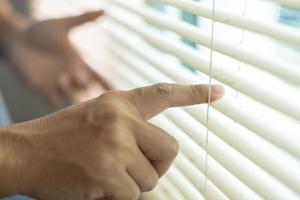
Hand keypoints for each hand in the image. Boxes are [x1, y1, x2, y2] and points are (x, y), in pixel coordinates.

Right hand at [0, 83, 223, 199]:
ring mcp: (116, 145)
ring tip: (101, 173)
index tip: (219, 92)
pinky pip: (132, 194)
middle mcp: (122, 119)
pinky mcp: (109, 172)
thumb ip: (127, 125)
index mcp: (120, 103)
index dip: (194, 93)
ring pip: (150, 178)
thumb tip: (156, 149)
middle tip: (130, 168)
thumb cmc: (61, 136)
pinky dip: (116, 196)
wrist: (24, 151)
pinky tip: (94, 183)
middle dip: (155, 166)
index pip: (164, 93)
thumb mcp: (97, 116)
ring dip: (129, 183)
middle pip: (169, 151)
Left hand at [2, 11, 111, 103]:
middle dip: (84, 84)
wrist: (16, 38)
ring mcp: (57, 83)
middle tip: (78, 77)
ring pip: (71, 95)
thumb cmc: (39, 30)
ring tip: (61, 77)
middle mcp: (71, 75)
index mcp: (78, 62)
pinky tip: (48, 89)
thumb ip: (84, 19)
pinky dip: (54, 99)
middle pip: (85, 88)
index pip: (97, 76)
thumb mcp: (63, 24)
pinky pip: (53, 101)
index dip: (106, 83)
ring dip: (68, 90)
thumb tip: (104, 11)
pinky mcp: (42, 88)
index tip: (114, 90)